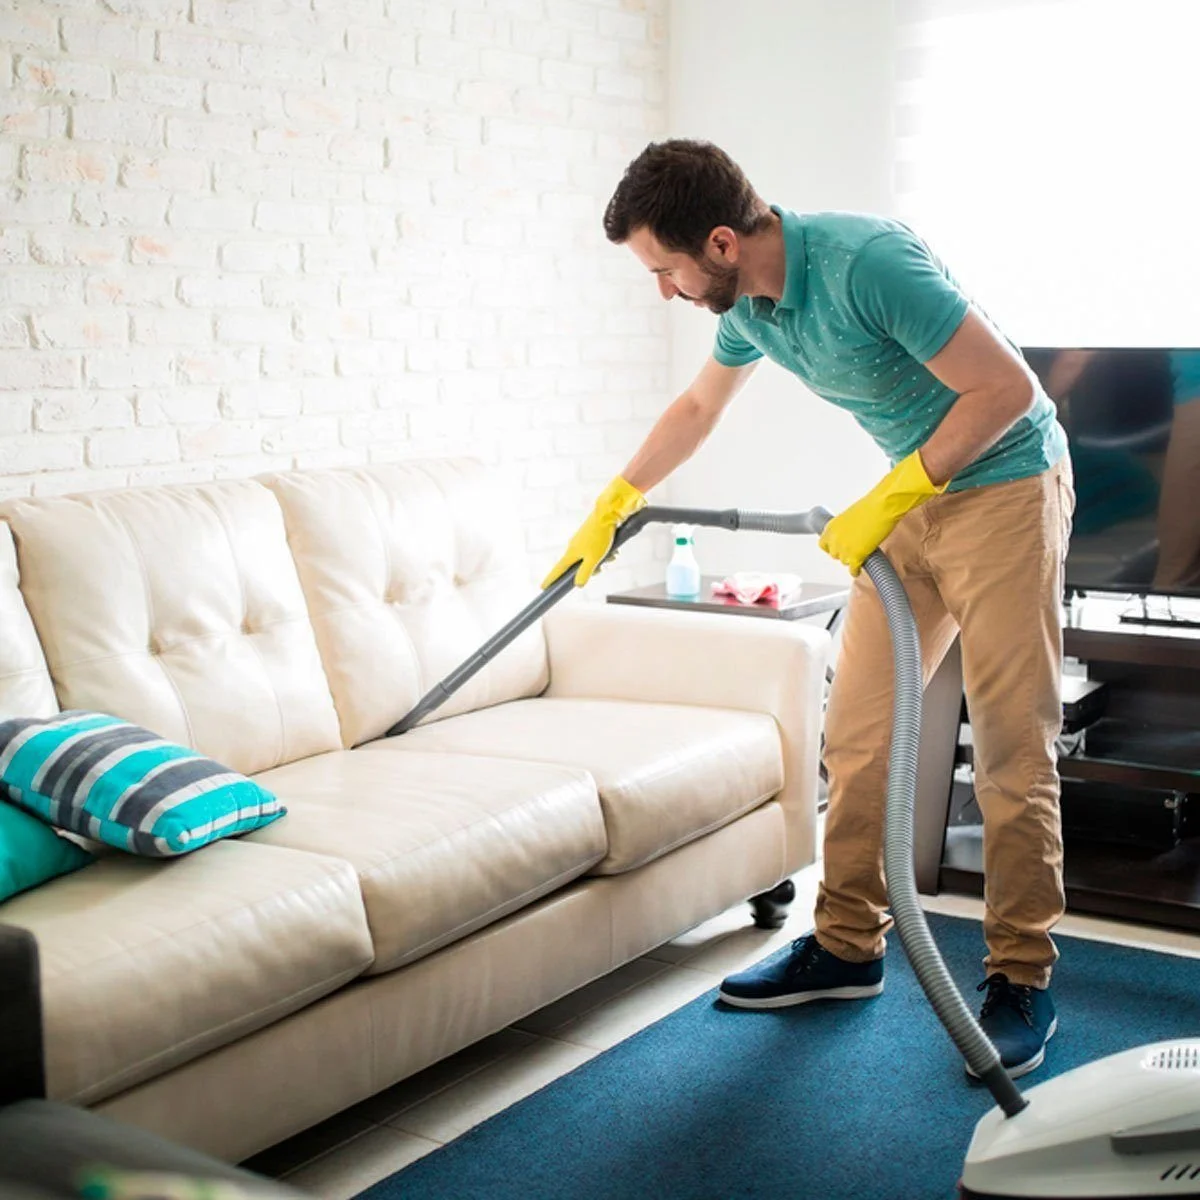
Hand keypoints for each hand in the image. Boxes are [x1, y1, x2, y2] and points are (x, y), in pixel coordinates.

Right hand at [541, 476, 646, 587]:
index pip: (557, 570)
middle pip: (578, 567)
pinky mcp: (589, 537)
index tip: (543, 587)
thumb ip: (585, 573)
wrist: (607, 514)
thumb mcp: (593, 559)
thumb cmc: (599, 537)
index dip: (551, 579)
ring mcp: (581, 541)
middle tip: (602, 567)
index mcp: (570, 554)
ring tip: (611, 555)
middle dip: (592, 569)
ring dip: (601, 560)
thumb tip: (577, 584)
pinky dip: (604, 552)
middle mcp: (573, 548)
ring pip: (590, 558)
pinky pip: (595, 550)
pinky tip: (613, 550)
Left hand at [818, 451, 945, 574]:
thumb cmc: (871, 508)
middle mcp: (834, 539)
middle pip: (834, 554)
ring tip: (859, 556)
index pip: (823, 544)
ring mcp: (844, 548)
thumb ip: (844, 529)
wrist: (882, 507)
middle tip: (852, 550)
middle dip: (843, 553)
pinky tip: (859, 570)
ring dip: (851, 560)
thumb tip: (847, 537)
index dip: (832, 547)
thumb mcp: (850, 517)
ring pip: (844, 561)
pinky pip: (853, 569)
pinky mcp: (855, 556)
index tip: (838, 548)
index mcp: (831, 527)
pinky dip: (856, 570)